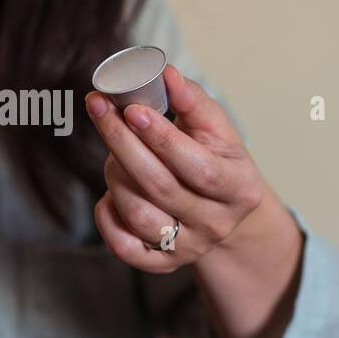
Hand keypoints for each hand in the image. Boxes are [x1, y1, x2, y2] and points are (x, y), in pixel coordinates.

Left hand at [85, 64, 264, 273]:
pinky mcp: (162, 264)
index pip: (198, 166)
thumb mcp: (217, 130)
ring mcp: (189, 248)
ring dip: (115, 176)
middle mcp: (216, 223)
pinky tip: (108, 194)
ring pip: (139, 215)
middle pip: (160, 187)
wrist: (222, 210)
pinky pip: (124, 248)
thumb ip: (192, 101)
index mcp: (239, 188)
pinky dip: (107, 218)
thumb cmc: (216, 159)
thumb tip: (165, 73)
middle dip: (123, 144)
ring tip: (114, 152)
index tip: (132, 109)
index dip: (162, 138)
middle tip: (100, 108)